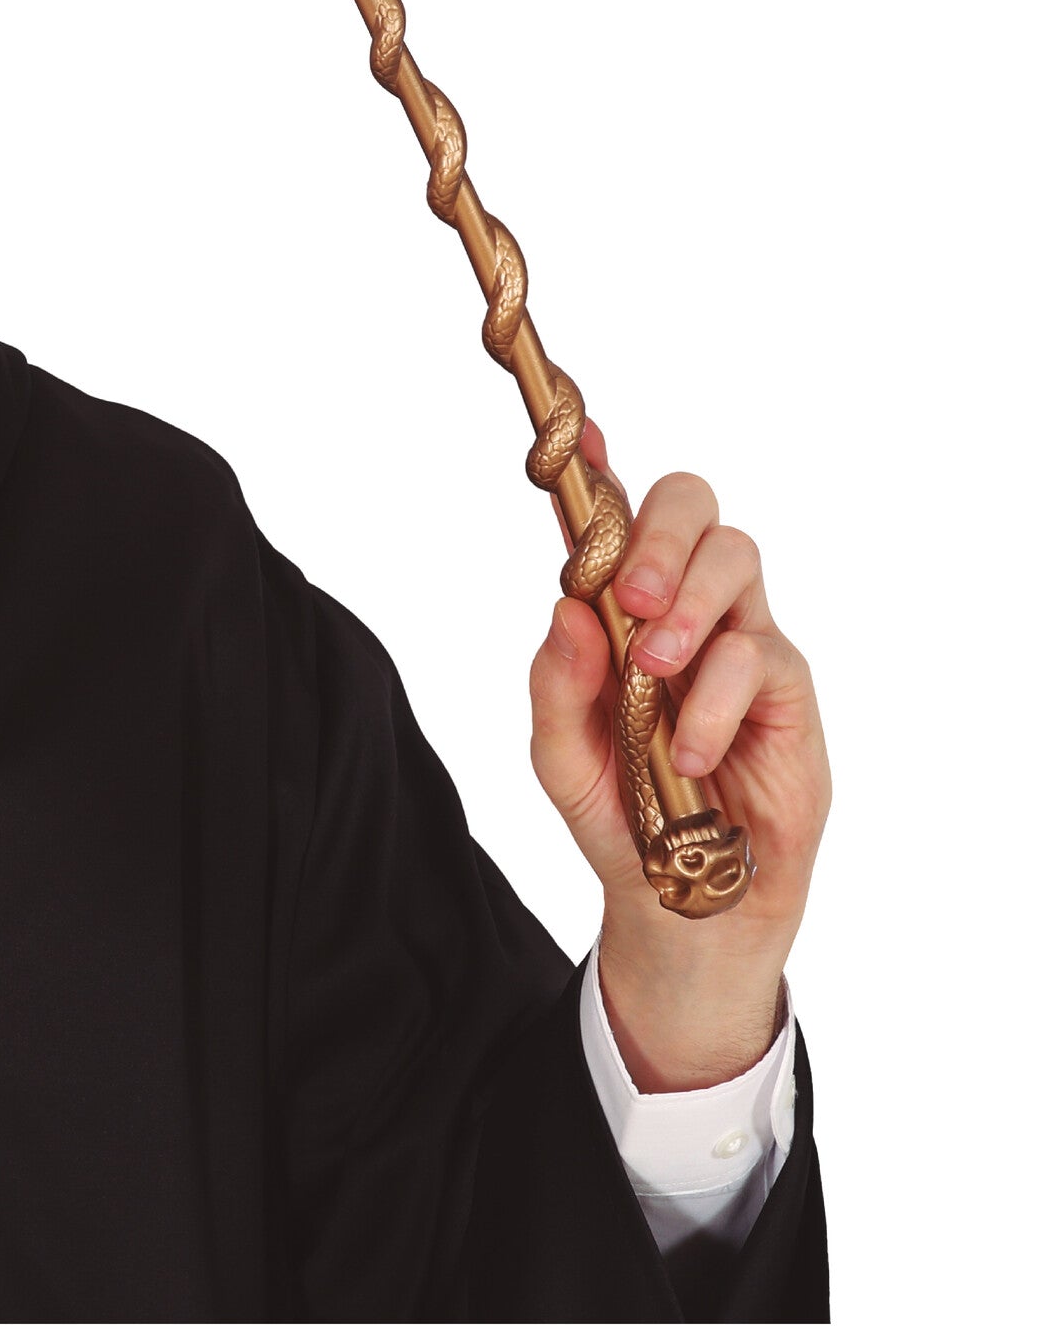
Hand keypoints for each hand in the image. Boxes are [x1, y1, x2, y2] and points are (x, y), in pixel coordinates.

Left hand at [527, 421, 832, 1090]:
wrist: (681, 898)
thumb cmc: (619, 812)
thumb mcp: (561, 756)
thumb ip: (555, 682)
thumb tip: (564, 607)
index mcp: (617, 609)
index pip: (610, 520)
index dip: (597, 472)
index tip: (581, 441)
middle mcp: (681, 606)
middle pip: (691, 506)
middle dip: (656, 533)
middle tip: (629, 597)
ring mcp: (738, 638)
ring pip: (736, 557)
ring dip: (690, 602)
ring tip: (657, 668)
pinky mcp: (785, 689)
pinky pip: (760, 656)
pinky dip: (715, 700)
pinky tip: (688, 750)